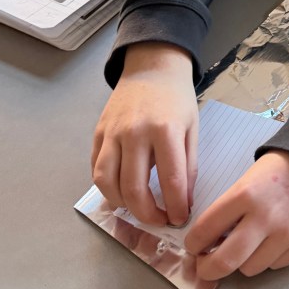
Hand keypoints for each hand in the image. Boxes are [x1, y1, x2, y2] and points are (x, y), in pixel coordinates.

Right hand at [91, 43, 197, 226]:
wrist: (151, 68)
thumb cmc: (176, 99)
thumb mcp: (192, 129)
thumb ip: (189, 166)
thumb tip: (185, 201)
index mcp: (165, 131)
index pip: (170, 180)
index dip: (176, 206)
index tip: (180, 218)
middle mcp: (135, 133)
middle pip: (134, 188)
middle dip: (148, 214)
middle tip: (159, 221)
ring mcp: (112, 133)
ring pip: (107, 182)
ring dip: (122, 205)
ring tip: (138, 209)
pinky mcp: (98, 133)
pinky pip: (96, 168)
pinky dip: (106, 187)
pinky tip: (120, 192)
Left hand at [185, 151, 288, 278]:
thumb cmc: (278, 172)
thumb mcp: (246, 182)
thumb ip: (228, 212)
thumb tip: (209, 244)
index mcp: (245, 195)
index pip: (205, 230)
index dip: (193, 244)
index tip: (193, 247)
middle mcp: (265, 217)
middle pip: (225, 261)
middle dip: (208, 269)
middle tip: (205, 267)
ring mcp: (287, 233)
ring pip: (249, 269)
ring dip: (242, 262)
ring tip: (247, 246)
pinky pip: (274, 266)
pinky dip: (267, 259)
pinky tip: (271, 241)